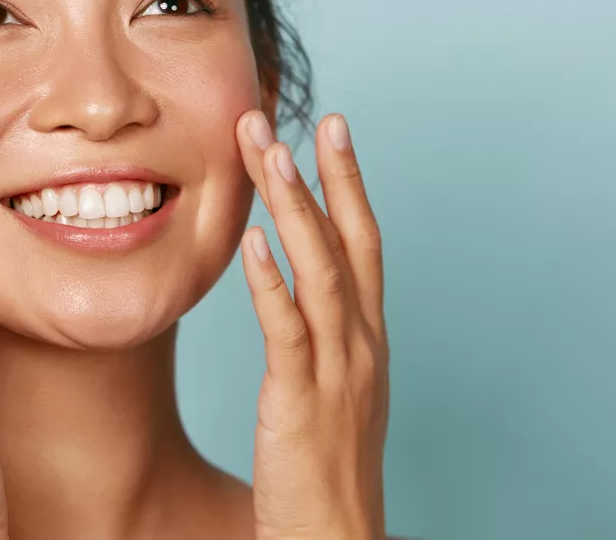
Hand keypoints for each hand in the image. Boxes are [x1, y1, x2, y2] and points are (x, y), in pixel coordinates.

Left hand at [235, 111, 389, 539]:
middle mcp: (361, 344)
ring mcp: (337, 371)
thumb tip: (284, 284)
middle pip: (348, 241)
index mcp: (366, 337)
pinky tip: (249, 244)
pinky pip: (287, 332)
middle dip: (322, 174)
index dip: (347, 183)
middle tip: (293, 117)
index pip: (362, 242)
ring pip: (319, 272)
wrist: (337, 537)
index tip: (331, 129)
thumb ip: (314, 333)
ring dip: (293, 208)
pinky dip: (270, 284)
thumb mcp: (330, 388)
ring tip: (268, 154)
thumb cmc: (325, 467)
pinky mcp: (300, 401)